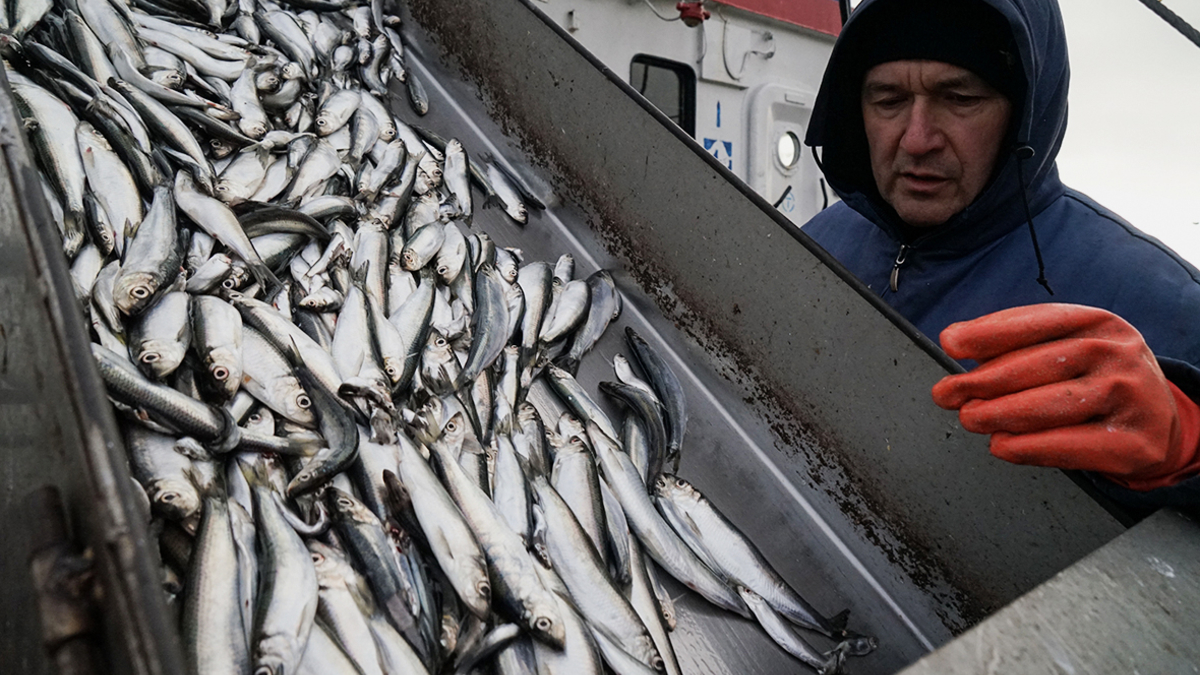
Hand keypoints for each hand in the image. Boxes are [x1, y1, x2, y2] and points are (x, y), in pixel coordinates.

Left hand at [931, 303, 1199, 489]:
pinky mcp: (1134, 442)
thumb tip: (955, 340)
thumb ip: (1016, 342)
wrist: (1158, 422)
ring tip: (969, 417)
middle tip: (947, 393)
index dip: (989, 333)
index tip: (951, 343)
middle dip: (983, 381)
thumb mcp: (1069, 346)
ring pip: (1050, 405)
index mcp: (1097, 322)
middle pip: (1038, 365)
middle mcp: (1116, 354)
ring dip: (999, 413)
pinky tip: (1001, 445)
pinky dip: (1028, 447)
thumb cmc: (1096, 379)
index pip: (1037, 322)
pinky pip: (1070, 445)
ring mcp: (1130, 396)